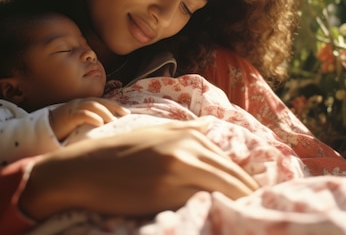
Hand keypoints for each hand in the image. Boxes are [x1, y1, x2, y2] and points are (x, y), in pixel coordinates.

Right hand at [19, 118, 259, 219]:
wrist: (82, 169)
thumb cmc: (115, 154)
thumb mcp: (151, 134)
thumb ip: (184, 130)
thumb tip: (210, 126)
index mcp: (187, 134)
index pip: (229, 164)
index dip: (245, 185)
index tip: (254, 200)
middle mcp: (188, 147)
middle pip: (233, 177)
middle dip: (250, 196)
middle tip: (263, 213)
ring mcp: (179, 167)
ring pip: (226, 189)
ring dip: (242, 204)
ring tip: (251, 219)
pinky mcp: (169, 189)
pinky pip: (204, 200)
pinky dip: (218, 209)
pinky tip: (224, 218)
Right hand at [49, 98, 129, 140]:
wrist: (42, 131)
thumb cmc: (63, 130)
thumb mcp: (80, 126)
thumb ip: (92, 127)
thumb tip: (109, 134)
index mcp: (85, 105)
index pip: (103, 103)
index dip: (115, 106)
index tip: (127, 113)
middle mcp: (80, 104)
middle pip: (101, 102)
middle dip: (114, 107)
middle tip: (126, 114)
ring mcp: (73, 108)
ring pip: (92, 105)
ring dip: (104, 112)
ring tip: (113, 120)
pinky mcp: (67, 116)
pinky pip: (81, 114)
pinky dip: (91, 117)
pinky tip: (99, 123)